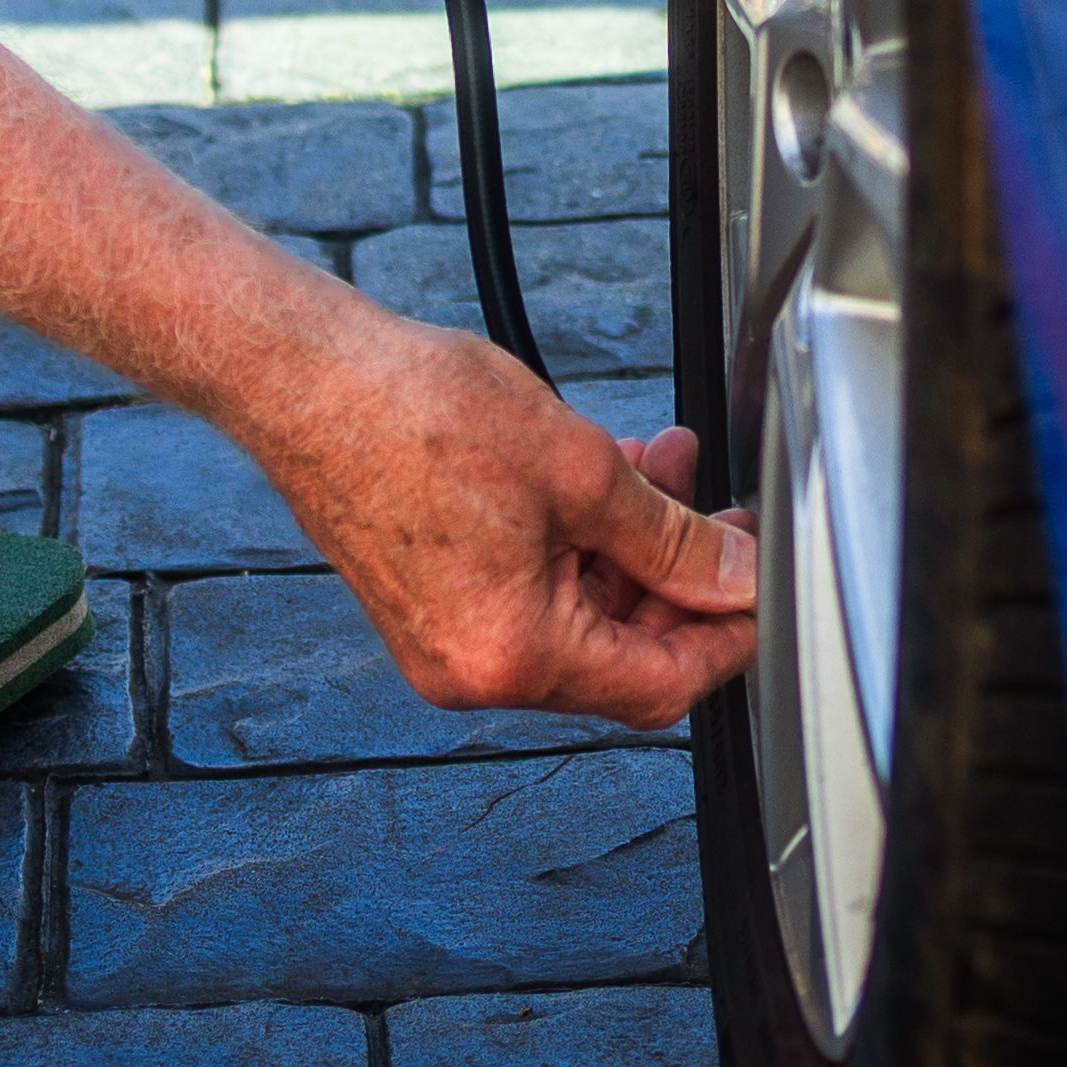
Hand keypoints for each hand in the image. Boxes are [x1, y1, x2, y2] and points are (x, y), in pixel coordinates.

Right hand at [255, 314, 761, 729]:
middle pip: (619, 655)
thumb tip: (733, 577)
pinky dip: (576, 544)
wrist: (306, 381)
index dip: (725, 639)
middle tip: (718, 518)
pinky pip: (532, 594)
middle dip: (678, 579)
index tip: (760, 596)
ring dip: (629, 548)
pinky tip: (604, 478)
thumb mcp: (581, 472)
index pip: (658, 685)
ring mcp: (447, 641)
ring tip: (661, 466)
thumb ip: (671, 539)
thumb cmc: (412, 416)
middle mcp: (474, 670)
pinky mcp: (431, 603)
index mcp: (513, 656)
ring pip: (578, 616)